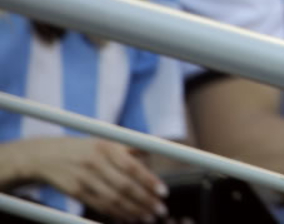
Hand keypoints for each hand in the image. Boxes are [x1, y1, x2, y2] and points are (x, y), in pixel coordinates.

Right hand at [28, 137, 167, 221]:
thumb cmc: (84, 148)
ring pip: (112, 199)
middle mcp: (96, 162)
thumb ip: (129, 147)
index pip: (132, 167)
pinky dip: (115, 213)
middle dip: (145, 200)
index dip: (149, 181)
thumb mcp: (105, 141)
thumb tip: (153, 153)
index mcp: (107, 147)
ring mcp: (84, 178)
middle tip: (160, 210)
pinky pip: (98, 205)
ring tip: (148, 217)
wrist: (46, 156)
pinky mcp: (74, 191)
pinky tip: (128, 217)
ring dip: (133, 211)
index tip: (164, 192)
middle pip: (124, 186)